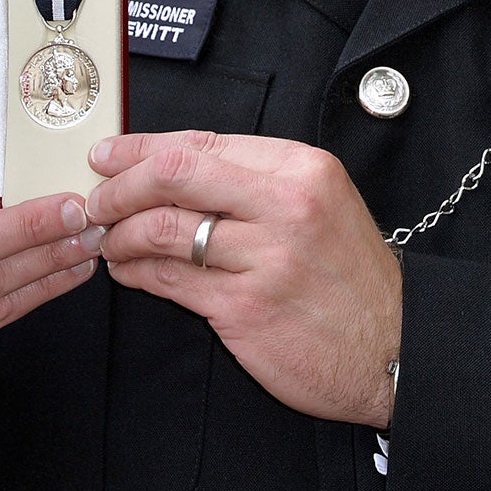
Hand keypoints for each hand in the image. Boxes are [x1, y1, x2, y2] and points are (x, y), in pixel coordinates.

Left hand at [88, 131, 400, 428]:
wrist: (393, 346)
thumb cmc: (350, 278)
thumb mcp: (320, 204)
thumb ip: (255, 182)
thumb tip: (172, 169)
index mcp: (302, 169)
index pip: (201, 143)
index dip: (141, 148)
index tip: (109, 155)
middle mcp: (286, 206)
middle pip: (174, 175)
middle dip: (120, 186)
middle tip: (96, 199)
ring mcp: (266, 259)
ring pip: (163, 230)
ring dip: (121, 234)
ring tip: (109, 240)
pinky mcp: (245, 309)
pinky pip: (171, 281)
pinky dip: (137, 273)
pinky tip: (130, 270)